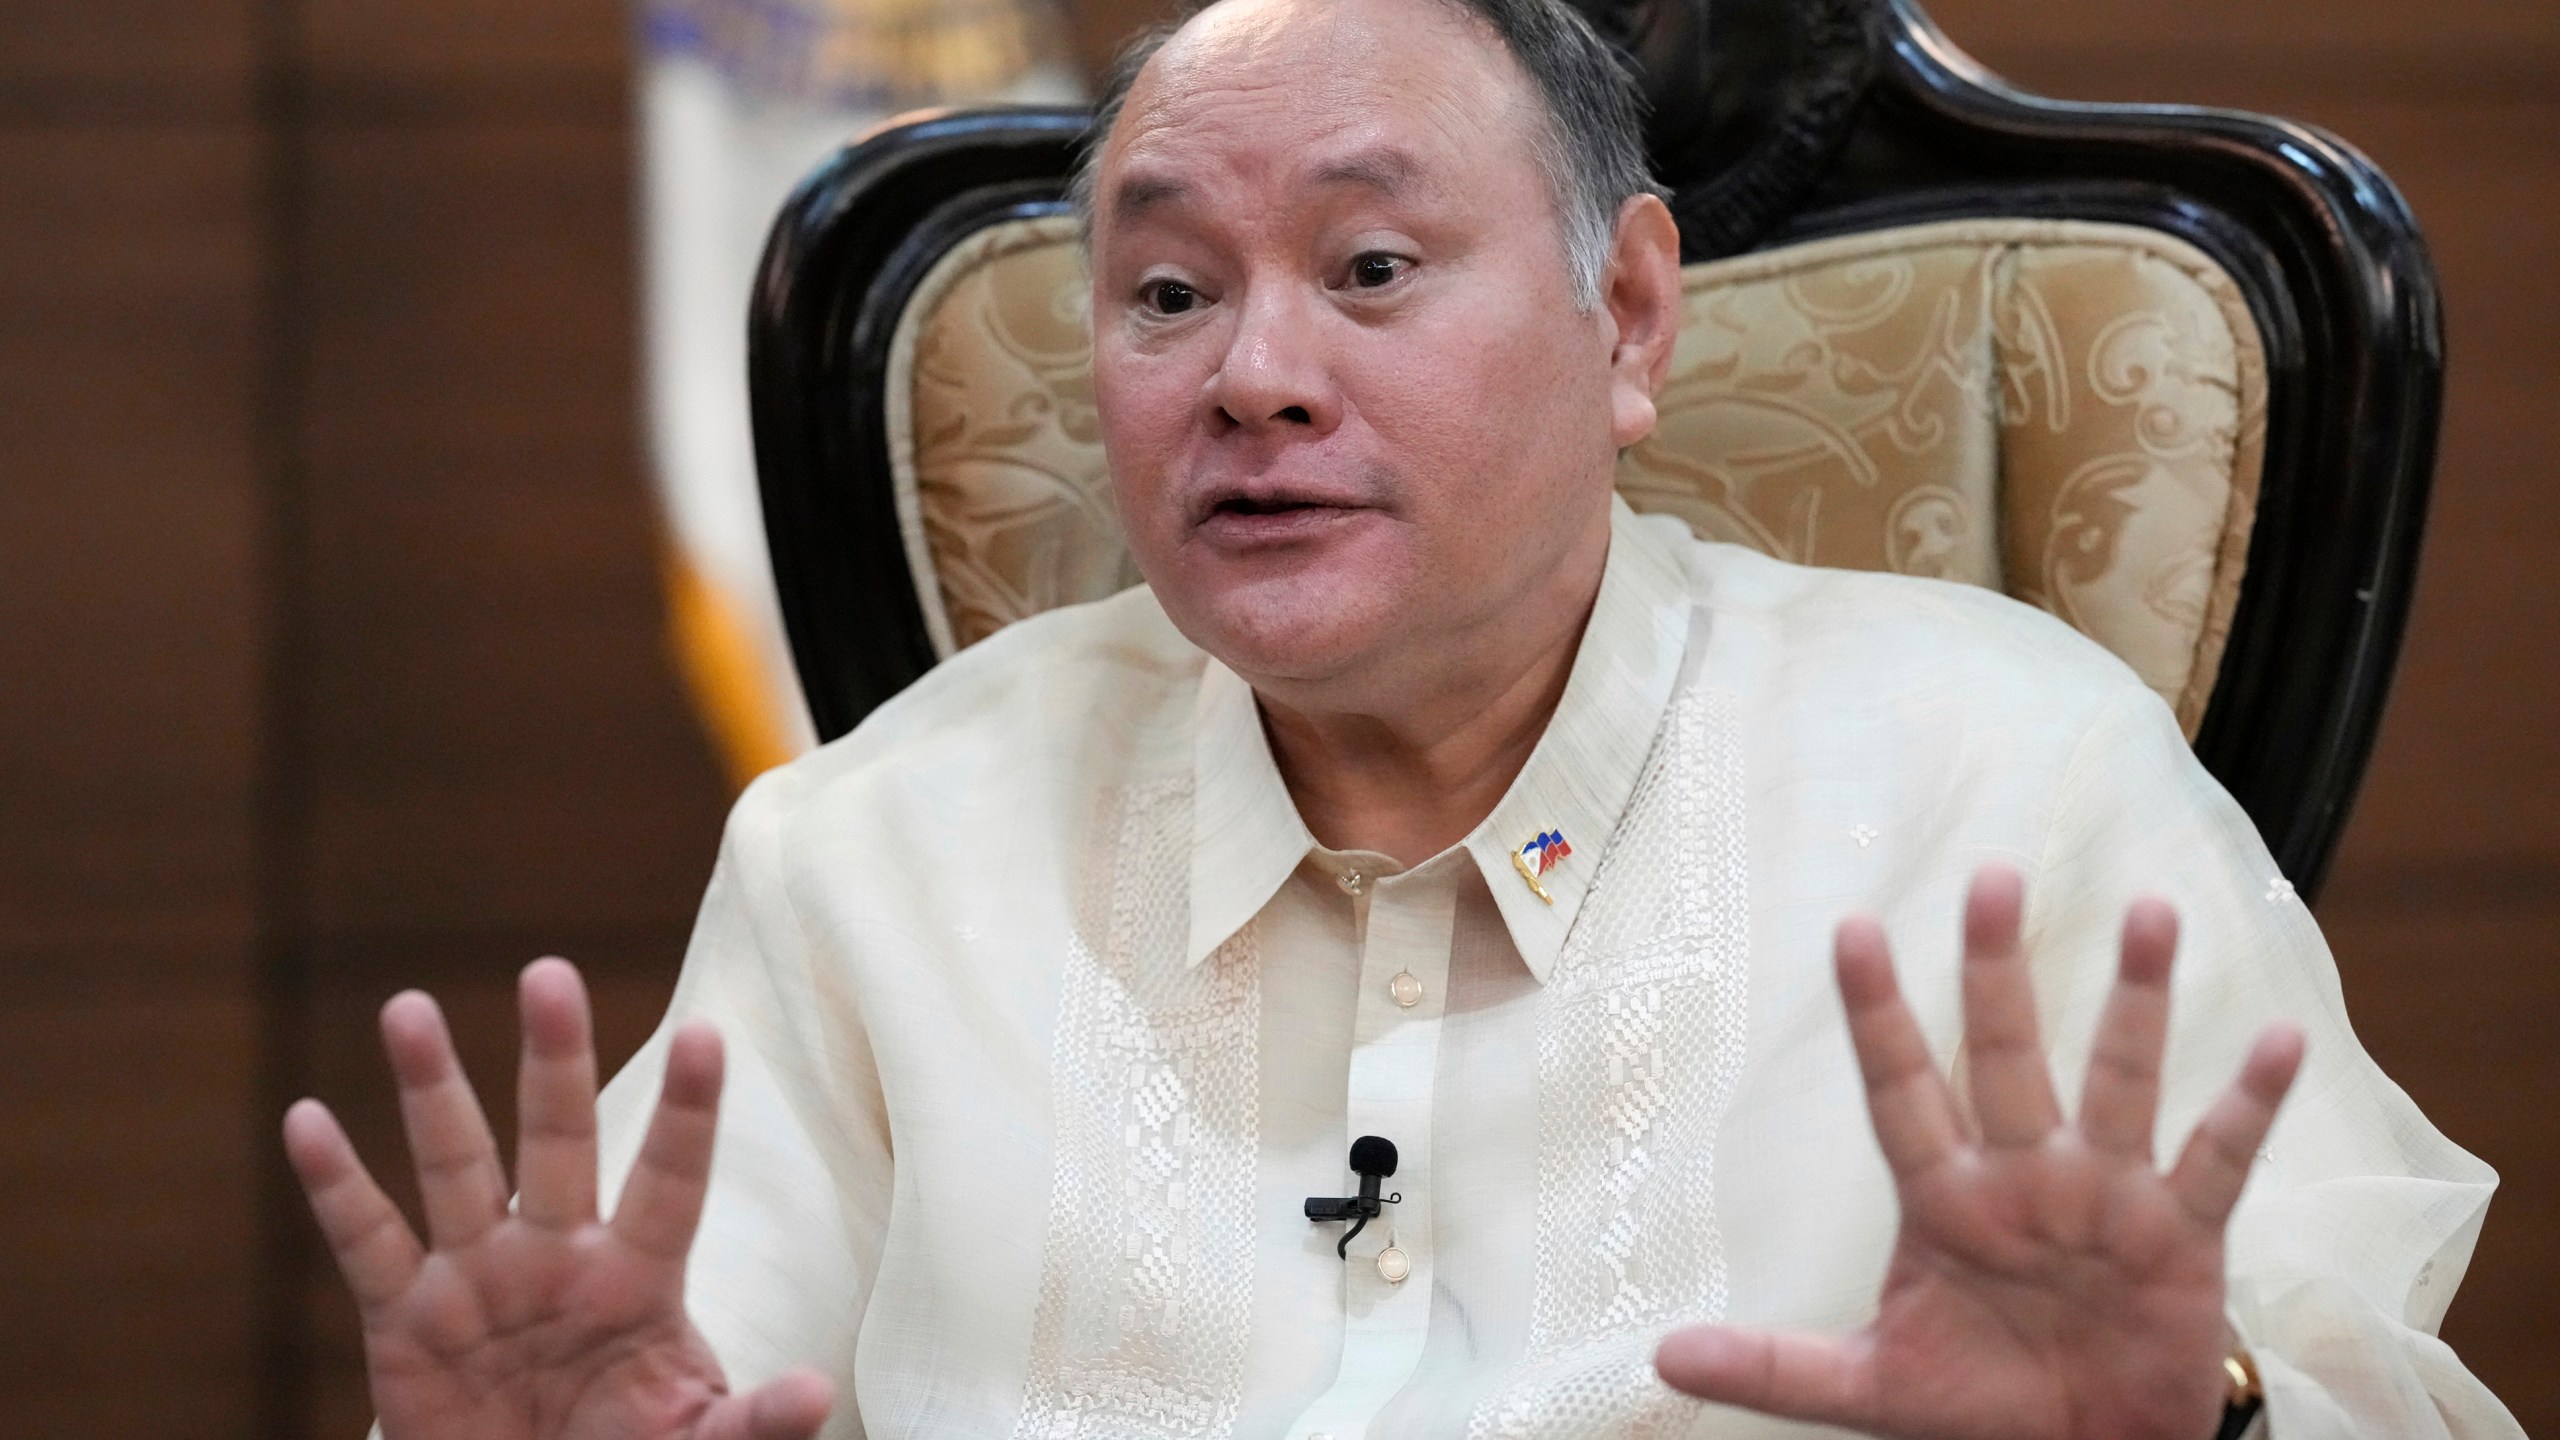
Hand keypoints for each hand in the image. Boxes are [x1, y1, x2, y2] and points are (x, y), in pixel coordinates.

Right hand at [283, 958, 833, 1439]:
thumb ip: (752, 1420)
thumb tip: (818, 1391)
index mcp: (639, 1277)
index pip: (671, 1178)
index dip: (687, 1111)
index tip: (706, 1031)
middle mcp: (559, 1254)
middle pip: (560, 1139)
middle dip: (555, 1060)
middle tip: (550, 972)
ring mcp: (480, 1277)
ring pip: (455, 1164)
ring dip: (431, 1088)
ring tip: (409, 1008)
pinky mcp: (407, 1319)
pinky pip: (368, 1242)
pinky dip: (335, 1184)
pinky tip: (307, 1120)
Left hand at [1655, 866, 2301, 1439]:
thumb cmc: (1978, 1409)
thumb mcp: (1873, 1388)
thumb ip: (1776, 1367)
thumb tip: (1664, 1356)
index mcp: (1943, 1199)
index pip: (1899, 1088)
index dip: (1879, 1015)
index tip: (1853, 930)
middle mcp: (2023, 1176)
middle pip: (2004, 1055)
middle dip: (1996, 972)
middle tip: (1992, 877)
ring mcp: (2105, 1196)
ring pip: (2118, 1078)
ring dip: (2136, 1002)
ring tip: (2151, 913)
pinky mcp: (2182, 1235)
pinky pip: (2218, 1157)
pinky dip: (2250, 1103)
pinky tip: (2278, 1038)